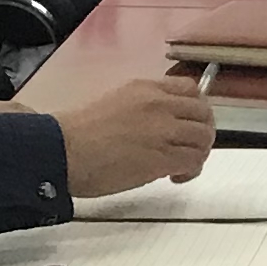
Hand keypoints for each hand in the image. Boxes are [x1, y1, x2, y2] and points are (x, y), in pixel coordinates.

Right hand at [57, 73, 215, 194]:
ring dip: (198, 153)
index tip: (188, 123)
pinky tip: (174, 177)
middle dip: (202, 132)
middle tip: (189, 148)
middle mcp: (159, 104)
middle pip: (204, 114)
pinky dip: (191, 171)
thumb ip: (143, 107)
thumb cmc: (78, 133)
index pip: (191, 90)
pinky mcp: (162, 157)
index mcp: (146, 88)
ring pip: (203, 138)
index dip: (196, 109)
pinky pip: (194, 161)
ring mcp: (163, 130)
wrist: (62, 150)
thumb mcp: (115, 102)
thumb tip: (159, 124)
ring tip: (180, 166)